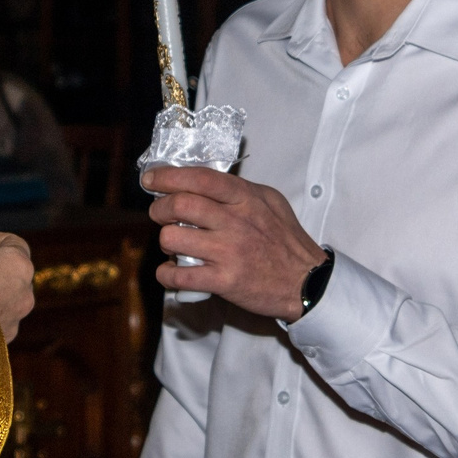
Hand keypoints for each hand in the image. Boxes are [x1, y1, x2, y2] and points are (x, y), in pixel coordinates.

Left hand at [143, 166, 326, 319]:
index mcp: (245, 199)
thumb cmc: (286, 240)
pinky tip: (171, 271)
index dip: (168, 176)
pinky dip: (166, 274)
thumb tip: (201, 182)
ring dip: (164, 241)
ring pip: (173, 238)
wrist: (306, 282)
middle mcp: (235, 222)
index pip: (200, 178)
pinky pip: (179, 276)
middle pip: (179, 205)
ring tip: (172, 244)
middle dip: (159, 208)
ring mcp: (229, 252)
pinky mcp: (224, 281)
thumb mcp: (270, 202)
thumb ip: (239, 190)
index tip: (151, 179)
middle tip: (159, 214)